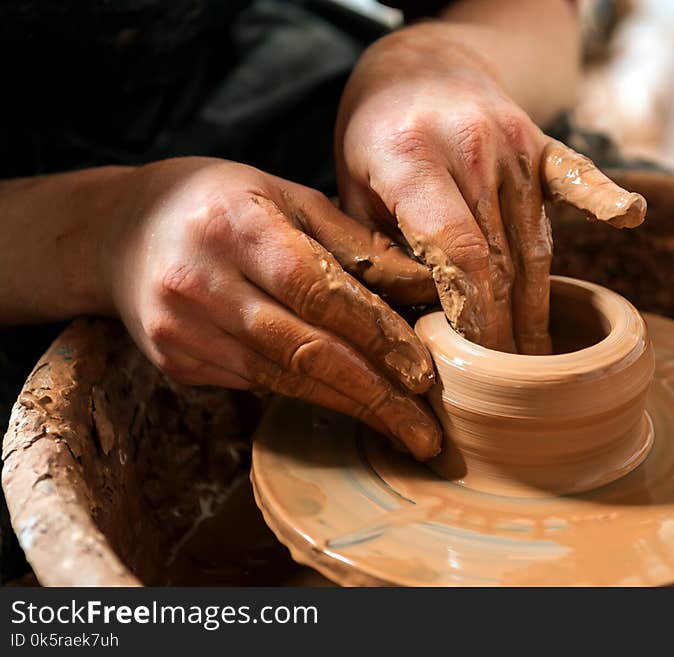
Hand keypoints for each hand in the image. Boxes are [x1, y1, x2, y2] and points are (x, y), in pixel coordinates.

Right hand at [99, 157, 441, 458]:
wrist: (118, 230)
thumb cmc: (219, 202)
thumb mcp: (286, 196)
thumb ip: (353, 242)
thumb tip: (422, 287)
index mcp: (236, 228)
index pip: (320, 292)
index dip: (378, 337)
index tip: (425, 375)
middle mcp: (201, 283)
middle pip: (304, 350)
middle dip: (375, 396)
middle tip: (426, 433)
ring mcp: (182, 330)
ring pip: (283, 379)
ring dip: (349, 406)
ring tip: (401, 429)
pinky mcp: (175, 362)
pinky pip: (256, 384)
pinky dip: (307, 394)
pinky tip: (346, 402)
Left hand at [336, 29, 645, 354]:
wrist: (419, 65)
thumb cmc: (377, 139)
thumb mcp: (352, 188)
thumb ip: (377, 248)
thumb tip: (408, 318)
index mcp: (412, 157)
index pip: (456, 249)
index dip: (472, 310)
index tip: (477, 359)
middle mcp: (471, 146)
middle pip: (501, 256)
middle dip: (505, 327)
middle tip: (509, 384)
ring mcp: (513, 141)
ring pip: (534, 240)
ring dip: (537, 304)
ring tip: (540, 358)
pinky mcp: (541, 143)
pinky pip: (578, 176)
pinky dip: (604, 198)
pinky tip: (630, 217)